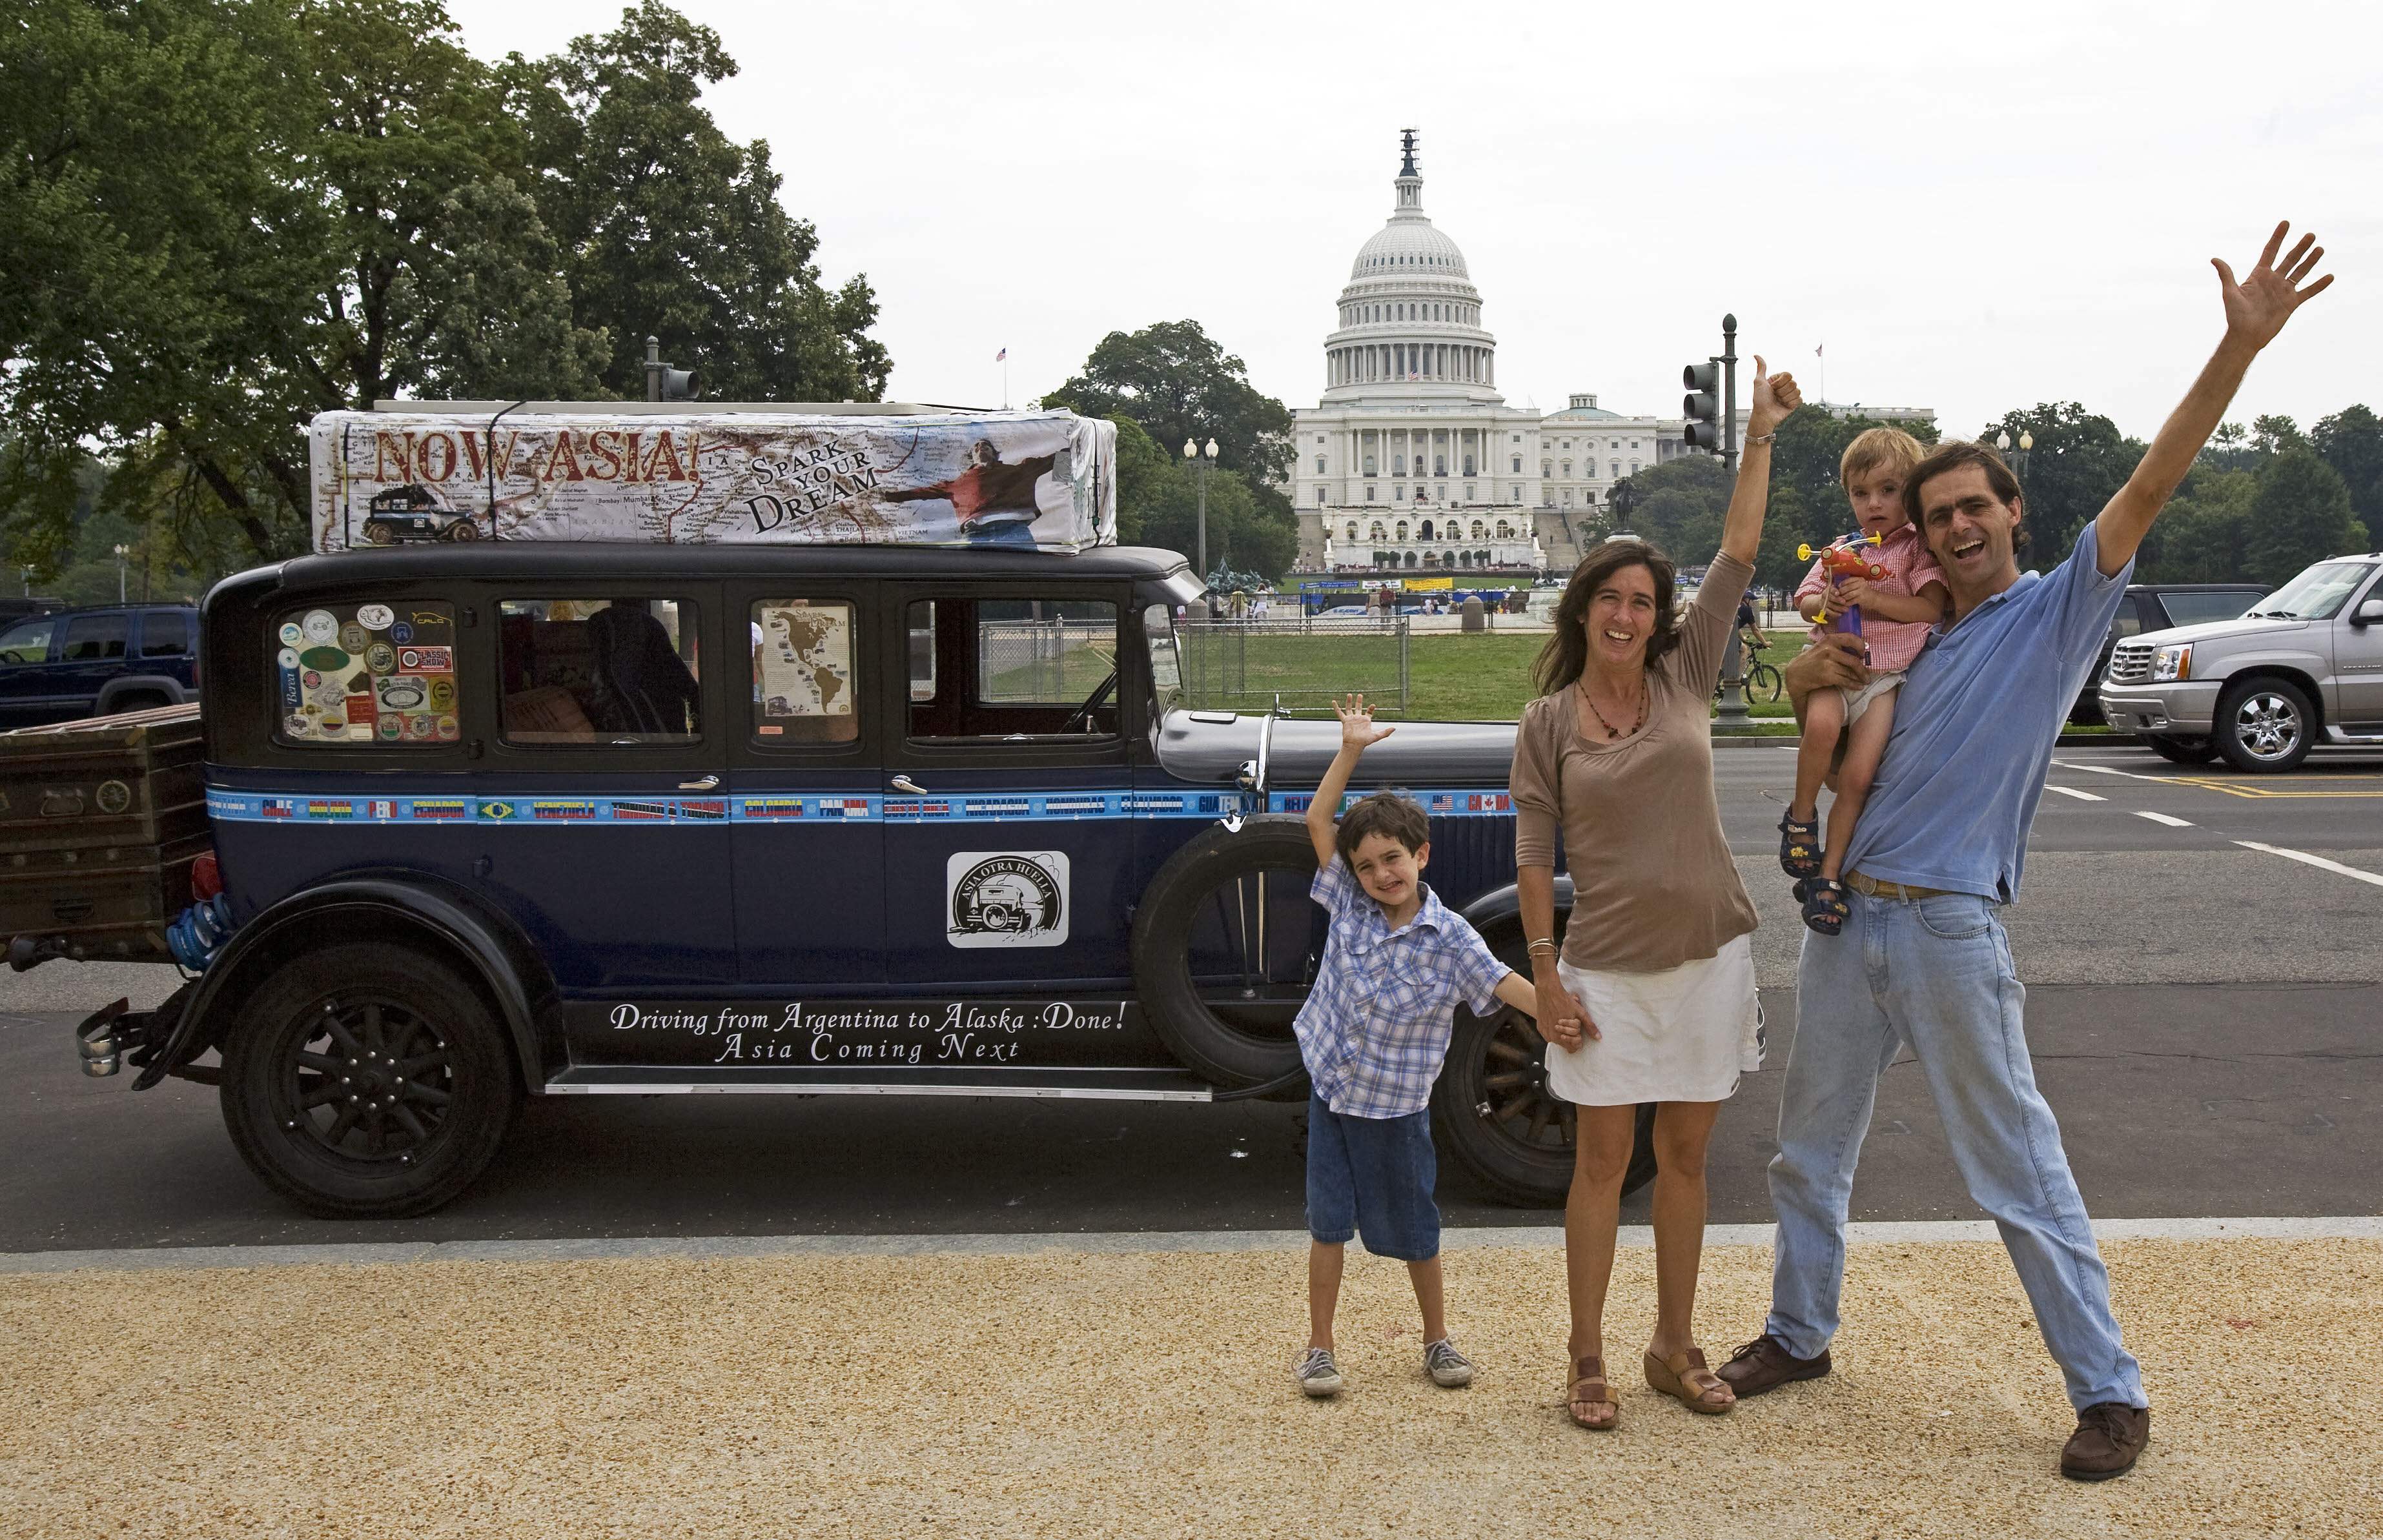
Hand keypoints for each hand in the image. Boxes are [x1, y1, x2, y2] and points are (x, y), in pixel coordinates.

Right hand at [1333, 692, 1394, 750]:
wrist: (1354, 744)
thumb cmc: (1365, 741)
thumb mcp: (1377, 736)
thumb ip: (1385, 732)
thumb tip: (1394, 728)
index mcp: (1366, 721)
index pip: (1369, 712)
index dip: (1371, 708)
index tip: (1373, 705)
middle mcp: (1358, 719)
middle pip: (1359, 708)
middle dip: (1359, 701)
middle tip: (1360, 695)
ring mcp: (1351, 719)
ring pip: (1349, 708)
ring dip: (1349, 702)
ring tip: (1349, 694)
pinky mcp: (1345, 721)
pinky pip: (1339, 713)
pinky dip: (1336, 707)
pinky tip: (1334, 701)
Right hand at [1533, 976, 1598, 1050]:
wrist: (1548, 992)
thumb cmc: (1565, 1002)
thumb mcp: (1580, 1013)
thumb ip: (1589, 1027)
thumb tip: (1598, 1038)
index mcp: (1563, 1037)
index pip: (1572, 1049)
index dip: (1577, 1039)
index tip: (1577, 1030)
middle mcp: (1552, 1038)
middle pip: (1565, 1044)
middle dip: (1569, 1036)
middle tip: (1570, 1022)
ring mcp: (1545, 1033)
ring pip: (1556, 1039)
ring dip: (1561, 1032)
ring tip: (1562, 1019)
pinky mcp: (1540, 1028)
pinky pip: (1549, 1033)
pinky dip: (1553, 1028)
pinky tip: (1555, 1017)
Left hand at [1749, 356, 1803, 436]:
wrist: (1764, 416)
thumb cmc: (1760, 400)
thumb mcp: (1758, 382)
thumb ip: (1761, 368)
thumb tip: (1756, 355)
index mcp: (1778, 380)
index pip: (1788, 375)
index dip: (1780, 382)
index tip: (1771, 388)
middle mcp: (1785, 386)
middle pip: (1793, 383)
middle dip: (1782, 391)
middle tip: (1774, 396)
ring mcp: (1790, 394)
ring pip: (1797, 391)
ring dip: (1786, 398)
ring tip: (1778, 402)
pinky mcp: (1794, 403)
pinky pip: (1800, 399)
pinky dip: (1791, 403)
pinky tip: (1784, 406)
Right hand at [1785, 631, 1866, 709]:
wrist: (1796, 674)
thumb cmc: (1811, 660)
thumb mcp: (1821, 647)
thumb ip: (1836, 646)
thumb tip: (1857, 650)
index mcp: (1829, 639)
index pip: (1851, 639)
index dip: (1861, 646)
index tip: (1864, 654)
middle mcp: (1829, 650)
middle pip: (1854, 660)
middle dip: (1863, 670)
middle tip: (1867, 675)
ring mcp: (1828, 663)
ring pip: (1850, 672)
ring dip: (1859, 678)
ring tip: (1864, 681)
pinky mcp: (1827, 676)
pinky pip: (1845, 681)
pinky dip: (1854, 685)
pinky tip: (1858, 686)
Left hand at [1834, 576, 1872, 608]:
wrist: (1875, 599)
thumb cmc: (1864, 592)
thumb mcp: (1859, 585)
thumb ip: (1851, 584)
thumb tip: (1838, 587)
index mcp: (1860, 579)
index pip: (1849, 580)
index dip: (1842, 584)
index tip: (1838, 587)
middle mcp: (1862, 584)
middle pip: (1848, 587)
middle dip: (1841, 591)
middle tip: (1837, 595)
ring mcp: (1862, 591)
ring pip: (1849, 594)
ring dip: (1843, 598)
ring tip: (1840, 600)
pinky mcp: (1862, 599)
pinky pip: (1852, 601)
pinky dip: (1847, 603)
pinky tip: (1845, 604)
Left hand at [2216, 222, 2332, 351]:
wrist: (2246, 336)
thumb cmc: (2235, 315)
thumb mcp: (2230, 293)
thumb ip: (2226, 275)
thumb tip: (2214, 259)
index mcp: (2259, 275)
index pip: (2270, 251)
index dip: (2278, 237)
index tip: (2286, 223)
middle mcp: (2273, 280)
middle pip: (2289, 259)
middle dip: (2300, 247)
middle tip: (2311, 235)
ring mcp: (2283, 291)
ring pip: (2300, 272)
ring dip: (2311, 261)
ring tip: (2320, 248)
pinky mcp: (2292, 303)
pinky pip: (2308, 292)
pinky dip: (2319, 285)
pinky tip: (2330, 276)